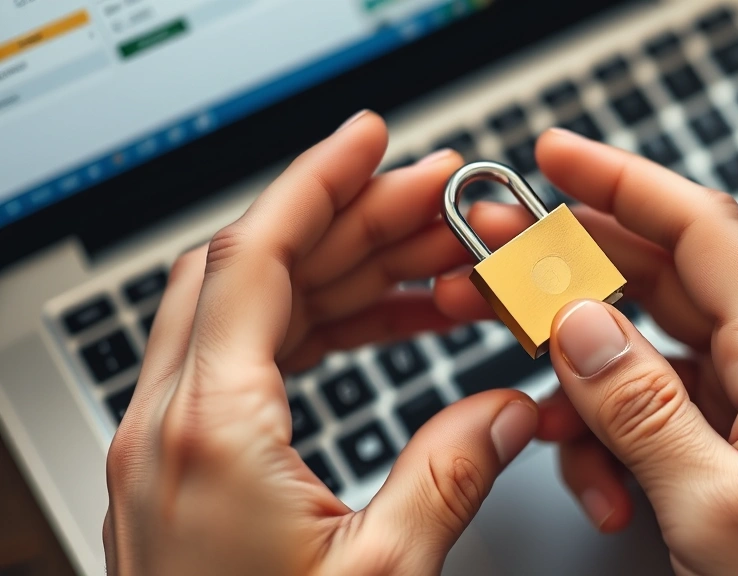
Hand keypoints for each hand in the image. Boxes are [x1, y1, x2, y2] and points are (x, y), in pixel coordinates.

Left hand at [103, 111, 538, 575]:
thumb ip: (452, 474)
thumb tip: (508, 411)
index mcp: (209, 434)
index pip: (259, 256)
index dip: (320, 183)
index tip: (373, 140)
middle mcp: (172, 425)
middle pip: (260, 270)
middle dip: (354, 223)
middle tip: (440, 205)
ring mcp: (172, 445)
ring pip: (256, 310)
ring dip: (344, 275)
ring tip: (434, 266)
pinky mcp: (187, 468)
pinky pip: (253, 361)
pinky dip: (322, 327)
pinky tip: (387, 325)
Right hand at [435, 129, 737, 574]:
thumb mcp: (717, 511)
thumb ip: (641, 409)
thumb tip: (578, 323)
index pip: (700, 229)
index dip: (621, 180)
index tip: (553, 158)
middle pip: (662, 279)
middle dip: (572, 273)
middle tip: (498, 271)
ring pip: (650, 351)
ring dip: (584, 386)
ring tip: (541, 426)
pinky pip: (664, 405)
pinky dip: (616, 435)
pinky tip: (601, 482)